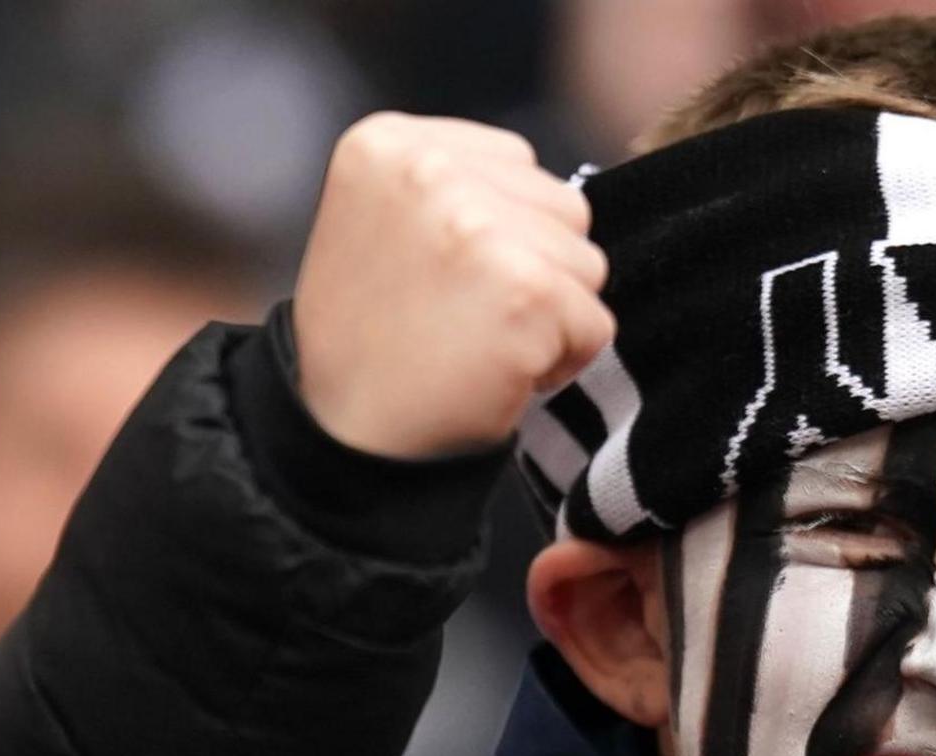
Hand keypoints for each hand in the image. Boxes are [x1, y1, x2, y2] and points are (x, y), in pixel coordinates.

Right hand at [291, 113, 610, 460]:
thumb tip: (560, 196)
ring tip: (480, 342)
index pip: (518, 163)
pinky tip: (500, 372)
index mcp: (392, 142)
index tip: (444, 277)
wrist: (340, 434)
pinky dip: (562, 362)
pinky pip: (596, 323)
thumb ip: (458, 186)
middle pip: (562, 206)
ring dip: (551, 314)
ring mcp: (478, 227)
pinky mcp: (524, 291)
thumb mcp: (385, 222)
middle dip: (534, 267)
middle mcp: (431, 170)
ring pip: (587, 262)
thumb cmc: (372, 339)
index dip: (502, 231)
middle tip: (463, 317)